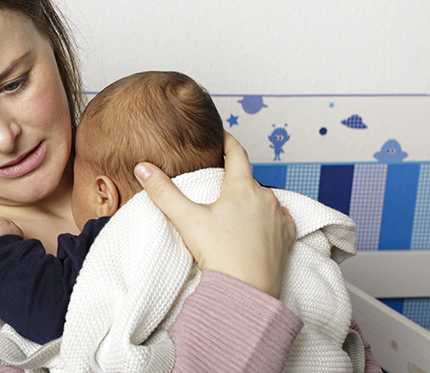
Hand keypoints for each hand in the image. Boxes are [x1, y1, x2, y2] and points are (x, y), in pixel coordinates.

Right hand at [134, 132, 295, 297]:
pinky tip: (261, 224)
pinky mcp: (287, 239)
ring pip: (265, 199)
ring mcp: (279, 218)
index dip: (228, 141)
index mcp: (242, 188)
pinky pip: (281, 219)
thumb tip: (143, 168)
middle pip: (249, 179)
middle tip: (219, 183)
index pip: (237, 153)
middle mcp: (265, 198)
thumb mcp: (186, 219)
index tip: (222, 136)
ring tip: (236, 207)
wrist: (246, 292)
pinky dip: (270, 217)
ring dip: (252, 199)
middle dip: (235, 178)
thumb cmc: (220, 255)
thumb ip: (163, 192)